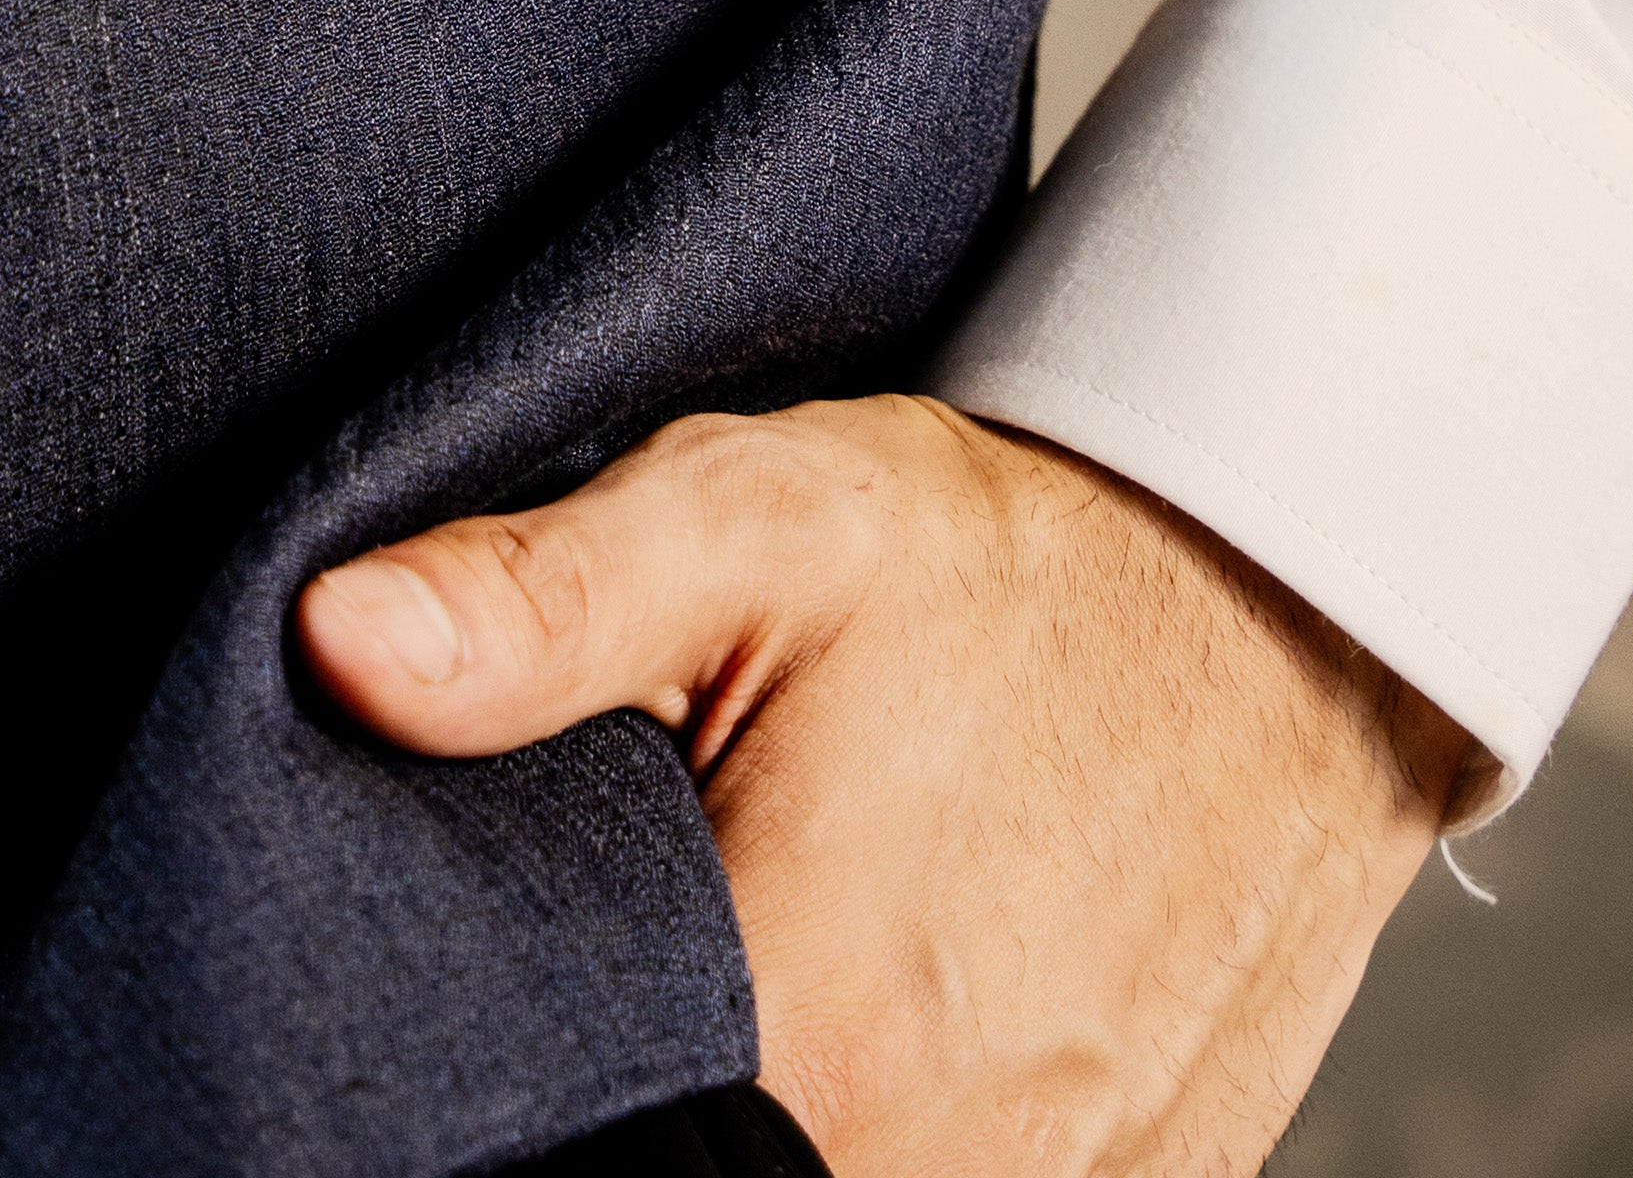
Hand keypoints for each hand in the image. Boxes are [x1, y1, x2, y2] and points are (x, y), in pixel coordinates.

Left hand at [297, 397, 1477, 1176]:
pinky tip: (844, 1035)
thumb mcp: (764, 519)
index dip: (495, 1081)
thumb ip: (541, 598)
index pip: (566, 1138)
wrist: (1299, 607)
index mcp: (812, 1032)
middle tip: (620, 957)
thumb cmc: (1020, 564)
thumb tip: (333, 643)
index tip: (470, 999)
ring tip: (738, 980)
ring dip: (752, 1111)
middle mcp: (937, 1174)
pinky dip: (882, 1135)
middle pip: (689, 1167)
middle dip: (625, 1087)